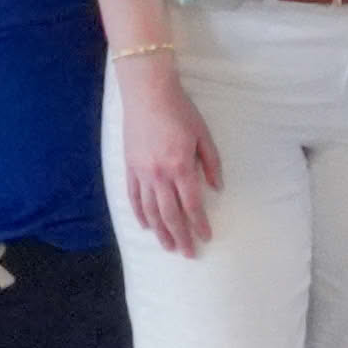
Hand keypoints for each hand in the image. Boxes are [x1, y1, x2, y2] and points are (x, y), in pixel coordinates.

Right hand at [117, 54, 223, 255]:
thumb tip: (217, 188)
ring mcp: (142, 173)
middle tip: (188, 253)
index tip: (206, 237)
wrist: (148, 93)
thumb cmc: (180, 111)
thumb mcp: (203, 135)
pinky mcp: (129, 167)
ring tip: (168, 246)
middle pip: (171, 214)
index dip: (199, 223)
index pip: (192, 204)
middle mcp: (159, 174)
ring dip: (160, 231)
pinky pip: (134, 197)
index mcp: (181, 166)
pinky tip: (146, 226)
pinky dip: (140, 214)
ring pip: (151, 210)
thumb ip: (212, 163)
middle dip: (181, 236)